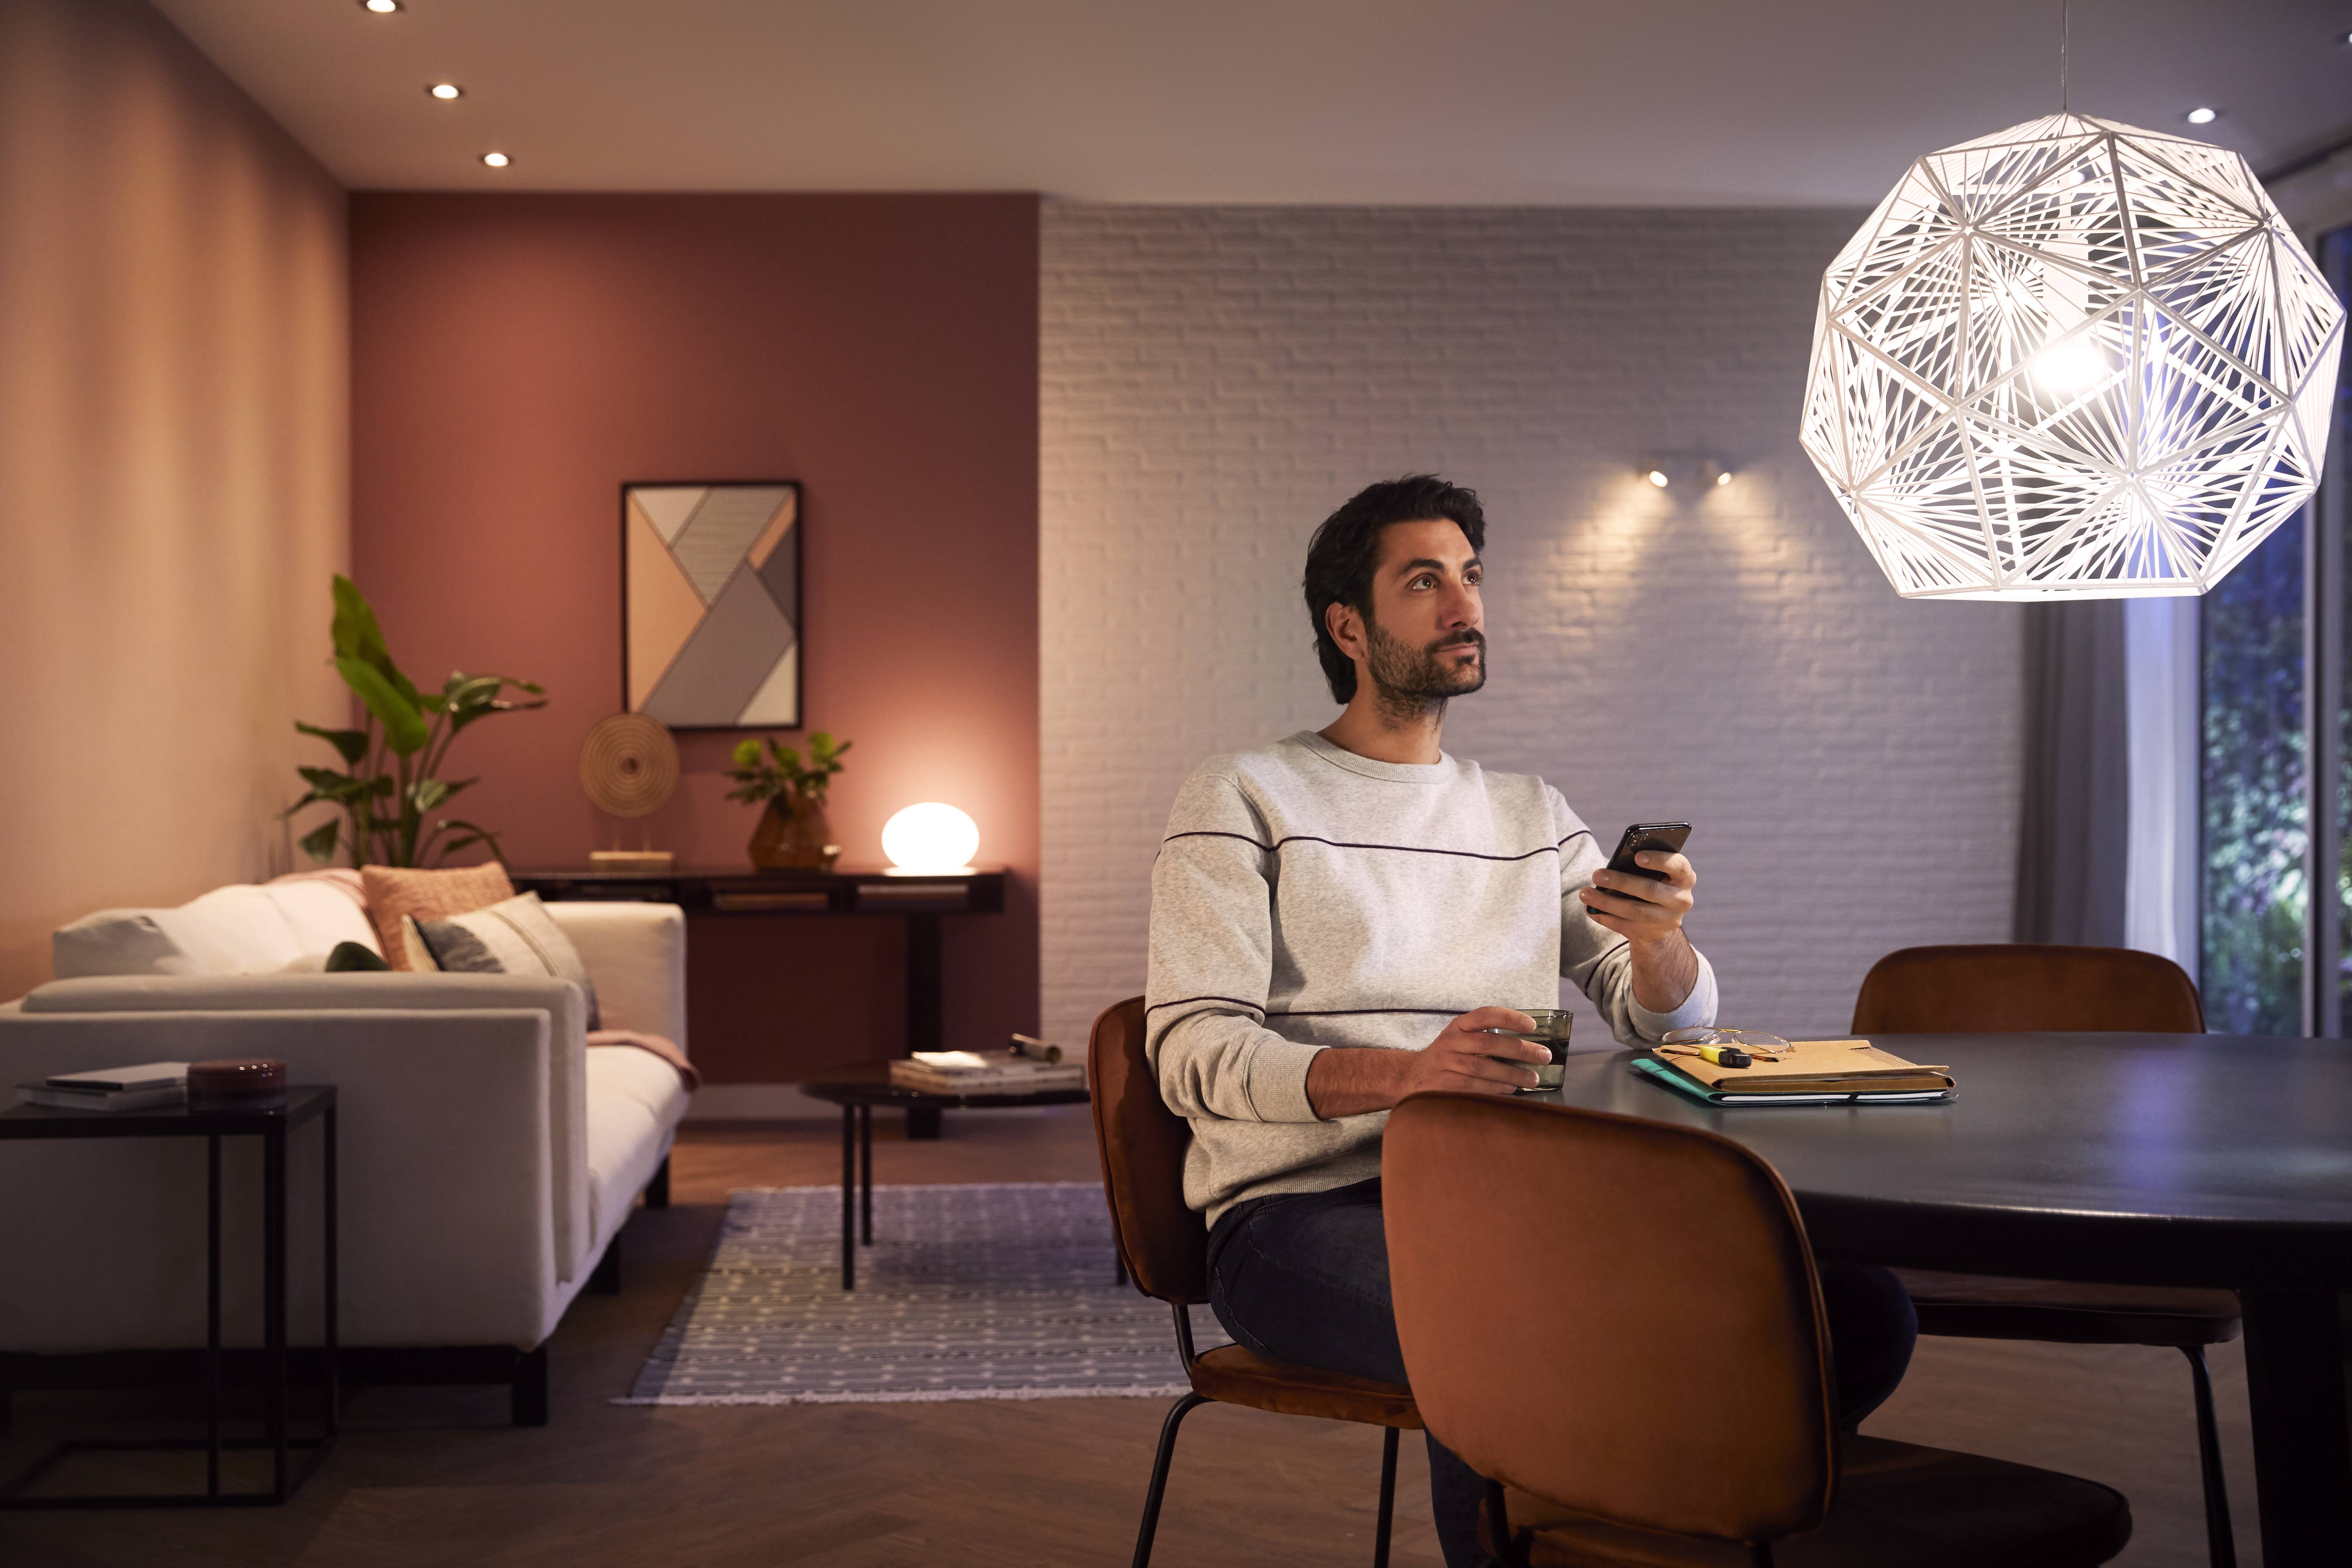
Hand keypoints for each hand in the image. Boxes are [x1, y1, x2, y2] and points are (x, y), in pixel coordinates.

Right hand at [1400, 1007, 1549, 1096]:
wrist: (1412, 1076)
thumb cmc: (1447, 1056)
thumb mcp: (1461, 1038)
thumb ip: (1486, 1037)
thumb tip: (1528, 1044)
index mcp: (1458, 1026)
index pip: (1485, 1015)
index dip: (1509, 1018)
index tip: (1531, 1025)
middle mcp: (1451, 1042)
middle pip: (1488, 1043)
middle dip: (1519, 1050)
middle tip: (1543, 1056)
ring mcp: (1446, 1064)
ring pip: (1482, 1068)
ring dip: (1511, 1074)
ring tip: (1532, 1078)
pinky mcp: (1444, 1085)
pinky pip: (1474, 1087)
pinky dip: (1495, 1089)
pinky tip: (1511, 1090)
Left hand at [1580, 851, 1695, 945]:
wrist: (1662, 919)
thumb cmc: (1654, 882)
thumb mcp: (1657, 873)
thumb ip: (1644, 865)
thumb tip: (1615, 862)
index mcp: (1685, 877)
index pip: (1678, 866)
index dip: (1659, 860)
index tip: (1637, 856)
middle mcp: (1681, 899)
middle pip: (1650, 890)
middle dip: (1621, 882)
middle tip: (1597, 874)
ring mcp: (1667, 919)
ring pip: (1634, 911)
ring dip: (1606, 902)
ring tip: (1585, 893)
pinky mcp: (1652, 933)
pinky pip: (1624, 926)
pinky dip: (1604, 917)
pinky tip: (1590, 909)